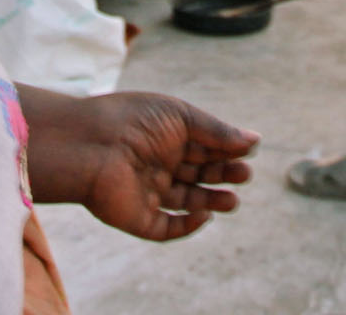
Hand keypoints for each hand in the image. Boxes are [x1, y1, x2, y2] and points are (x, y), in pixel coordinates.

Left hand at [18, 89, 256, 242]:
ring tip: (232, 200)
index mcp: (166, 137)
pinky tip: (204, 215)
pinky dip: (188, 226)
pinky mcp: (138, 218)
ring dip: (212, 202)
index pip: (204, 147)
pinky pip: (167, 228)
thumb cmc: (134, 121)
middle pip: (199, 174)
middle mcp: (158, 164)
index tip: (249, 151)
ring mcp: (148, 192)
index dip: (227, 151)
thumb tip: (254, 140)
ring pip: (188, 202)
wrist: (91, 145)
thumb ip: (217, 131)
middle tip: (244, 175)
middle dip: (224, 175)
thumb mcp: (181, 117)